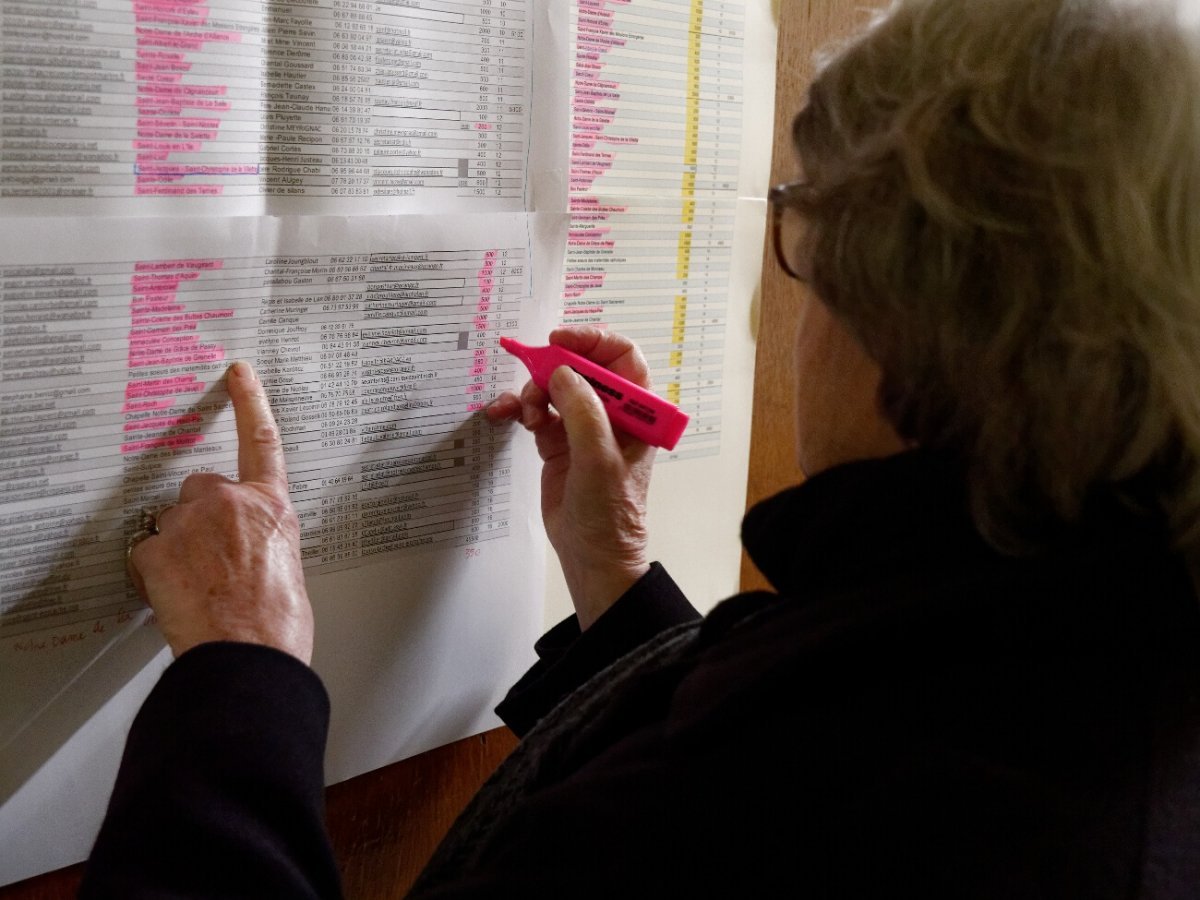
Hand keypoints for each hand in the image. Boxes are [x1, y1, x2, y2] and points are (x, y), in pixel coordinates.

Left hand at [127, 361, 312, 662]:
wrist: (248, 655)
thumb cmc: (277, 624)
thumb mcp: (290, 568)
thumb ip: (266, 539)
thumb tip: (251, 549)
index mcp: (272, 507)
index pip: (262, 440)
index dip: (250, 402)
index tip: (238, 374)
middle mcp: (230, 503)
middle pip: (201, 489)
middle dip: (201, 517)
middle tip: (213, 562)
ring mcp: (188, 524)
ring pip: (171, 524)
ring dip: (178, 548)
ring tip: (199, 588)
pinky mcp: (155, 551)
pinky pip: (146, 554)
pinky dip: (155, 574)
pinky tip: (178, 597)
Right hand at [488, 327, 653, 629]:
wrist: (591, 554)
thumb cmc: (609, 512)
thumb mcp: (598, 458)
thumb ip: (582, 410)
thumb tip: (563, 373)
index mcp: (637, 411)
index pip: (622, 356)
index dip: (592, 341)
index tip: (560, 341)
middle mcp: (612, 412)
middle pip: (582, 366)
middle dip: (554, 365)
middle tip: (533, 372)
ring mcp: (583, 426)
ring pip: (555, 386)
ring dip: (534, 391)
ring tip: (526, 413)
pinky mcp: (558, 442)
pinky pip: (536, 411)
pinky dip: (519, 408)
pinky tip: (504, 413)